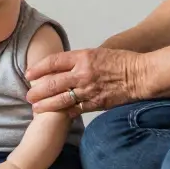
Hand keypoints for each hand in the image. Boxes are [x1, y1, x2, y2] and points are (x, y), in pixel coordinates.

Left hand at [25, 47, 149, 115]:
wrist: (141, 75)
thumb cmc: (121, 61)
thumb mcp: (98, 53)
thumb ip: (80, 60)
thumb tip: (63, 66)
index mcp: (83, 57)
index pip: (54, 62)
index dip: (38, 68)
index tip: (29, 74)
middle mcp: (83, 73)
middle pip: (53, 82)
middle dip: (38, 90)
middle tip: (28, 95)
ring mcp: (89, 89)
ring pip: (61, 99)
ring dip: (46, 105)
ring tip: (36, 108)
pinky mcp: (97, 103)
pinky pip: (76, 109)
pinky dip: (65, 112)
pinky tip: (57, 115)